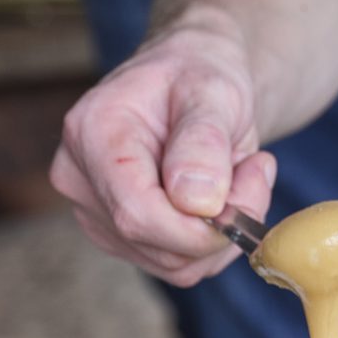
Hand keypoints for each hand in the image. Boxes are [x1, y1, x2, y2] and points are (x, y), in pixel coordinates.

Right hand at [51, 20, 277, 283]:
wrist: (193, 78)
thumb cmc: (201, 73)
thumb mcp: (214, 91)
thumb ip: (204, 141)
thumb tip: (196, 202)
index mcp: (92, 133)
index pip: (136, 213)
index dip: (201, 225)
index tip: (253, 182)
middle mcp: (79, 178)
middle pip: (154, 243)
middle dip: (222, 222)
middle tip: (259, 168)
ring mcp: (93, 211)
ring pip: (172, 264)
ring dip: (223, 231)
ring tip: (242, 173)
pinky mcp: (118, 235)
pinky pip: (177, 264)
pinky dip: (213, 241)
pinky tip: (223, 196)